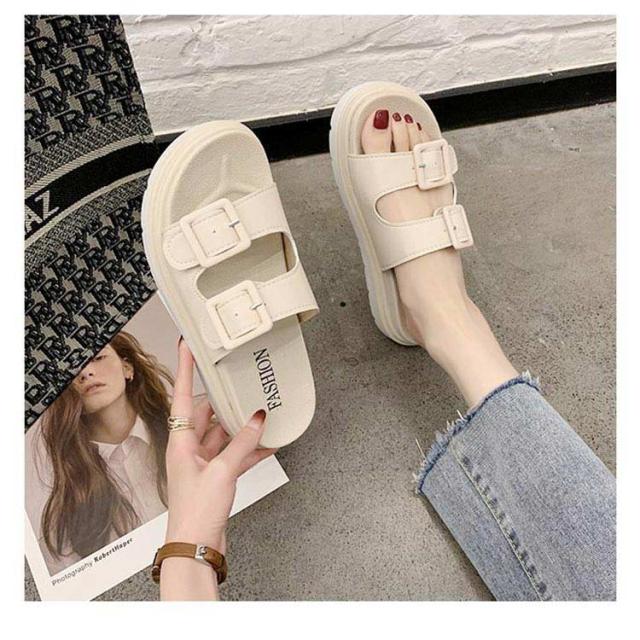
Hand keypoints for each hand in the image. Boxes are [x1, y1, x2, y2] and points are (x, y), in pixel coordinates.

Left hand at [164, 339, 276, 553]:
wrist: (195, 547)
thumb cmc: (195, 512)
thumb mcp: (222, 471)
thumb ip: (242, 443)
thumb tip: (257, 419)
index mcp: (180, 442)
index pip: (182, 396)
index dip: (186, 369)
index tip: (187, 347)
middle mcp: (188, 449)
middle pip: (205, 415)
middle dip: (223, 402)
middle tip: (237, 384)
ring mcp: (202, 464)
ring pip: (222, 435)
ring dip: (240, 428)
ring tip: (259, 415)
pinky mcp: (215, 478)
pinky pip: (233, 456)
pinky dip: (248, 450)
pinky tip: (267, 445)